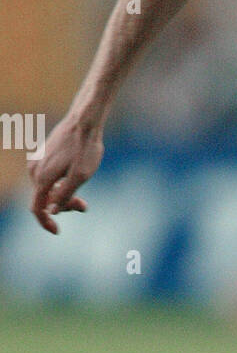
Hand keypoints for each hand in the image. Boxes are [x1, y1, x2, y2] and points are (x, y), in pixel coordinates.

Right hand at [29, 114, 103, 233]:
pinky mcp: (43, 156)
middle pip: (43, 199)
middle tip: (83, 205)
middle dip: (62, 206)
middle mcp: (35, 169)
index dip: (45, 222)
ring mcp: (37, 161)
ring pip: (46, 189)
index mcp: (43, 177)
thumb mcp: (81, 176)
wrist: (85, 120)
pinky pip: (48, 178)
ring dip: (62, 196)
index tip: (57, 231)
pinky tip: (75, 181)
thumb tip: (52, 211)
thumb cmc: (86, 147)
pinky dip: (59, 185)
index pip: (37, 208)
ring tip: (82, 196)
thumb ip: (65, 195)